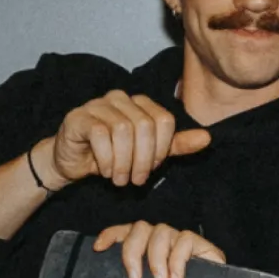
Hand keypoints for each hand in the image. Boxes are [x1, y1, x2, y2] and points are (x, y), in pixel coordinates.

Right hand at [48, 90, 211, 186]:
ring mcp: (98, 105)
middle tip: (136, 179)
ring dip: (123, 162)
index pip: (165, 120)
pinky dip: (106, 159)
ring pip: (123, 130)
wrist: (72, 162)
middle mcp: (120, 98)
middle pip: (145, 126)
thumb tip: (207, 138)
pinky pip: (100, 135)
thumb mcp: (149, 153)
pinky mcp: (79, 117)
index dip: (162, 149)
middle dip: (144, 159)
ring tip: (119, 178)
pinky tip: (105, 170)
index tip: (153, 168)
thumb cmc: (112, 155)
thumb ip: (176, 145)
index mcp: (140, 103)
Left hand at [93, 221, 224, 277]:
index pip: (124, 231)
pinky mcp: (199, 244)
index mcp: (144, 245)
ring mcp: (179, 239)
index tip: (98, 249)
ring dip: (157, 259)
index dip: (111, 235)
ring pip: (161, 233)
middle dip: (132, 252)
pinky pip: (185, 241)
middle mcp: (160, 238)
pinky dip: (177, 261)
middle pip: (140, 229)